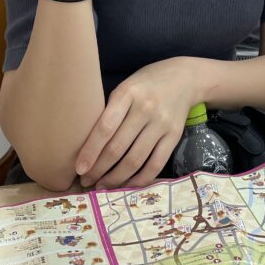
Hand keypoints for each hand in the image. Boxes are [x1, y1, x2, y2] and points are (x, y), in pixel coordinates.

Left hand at [75, 58, 199, 188]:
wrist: (185, 77)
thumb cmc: (146, 83)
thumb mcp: (126, 87)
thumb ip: (111, 111)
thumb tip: (89, 146)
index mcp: (128, 93)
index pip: (105, 127)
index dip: (91, 151)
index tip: (79, 168)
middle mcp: (145, 108)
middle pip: (118, 147)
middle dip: (99, 169)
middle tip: (86, 181)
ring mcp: (162, 123)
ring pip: (135, 160)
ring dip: (116, 178)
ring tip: (102, 186)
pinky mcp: (175, 136)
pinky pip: (156, 164)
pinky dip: (140, 179)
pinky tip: (127, 185)